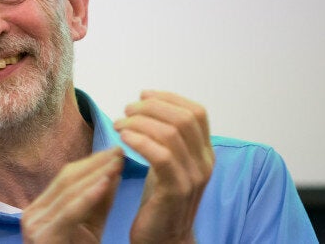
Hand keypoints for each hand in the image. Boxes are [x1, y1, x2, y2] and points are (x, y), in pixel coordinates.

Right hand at [21, 147, 123, 243]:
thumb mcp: (92, 224)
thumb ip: (101, 198)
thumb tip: (114, 167)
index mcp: (40, 209)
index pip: (66, 177)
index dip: (92, 162)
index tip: (116, 150)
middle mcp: (32, 214)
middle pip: (66, 180)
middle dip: (95, 164)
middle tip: (119, 150)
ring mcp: (34, 226)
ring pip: (68, 192)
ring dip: (96, 175)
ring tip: (117, 162)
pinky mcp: (43, 237)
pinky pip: (68, 213)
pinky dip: (88, 197)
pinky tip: (105, 183)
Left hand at [114, 90, 214, 243]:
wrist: (164, 239)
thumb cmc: (160, 200)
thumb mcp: (169, 164)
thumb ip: (167, 139)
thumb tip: (148, 106)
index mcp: (205, 153)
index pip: (197, 112)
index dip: (170, 98)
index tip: (144, 94)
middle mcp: (205, 162)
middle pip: (183, 118)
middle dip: (151, 107)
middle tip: (127, 110)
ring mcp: (193, 177)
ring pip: (171, 134)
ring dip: (140, 122)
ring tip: (119, 124)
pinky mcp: (176, 191)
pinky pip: (161, 157)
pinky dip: (140, 141)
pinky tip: (124, 138)